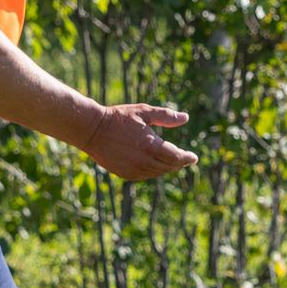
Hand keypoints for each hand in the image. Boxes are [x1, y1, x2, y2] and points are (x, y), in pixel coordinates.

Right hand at [83, 105, 198, 180]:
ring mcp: (134, 170)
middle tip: (185, 159)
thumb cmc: (119, 117)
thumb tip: (185, 118)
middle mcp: (144, 161)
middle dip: (178, 163)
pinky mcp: (125, 174)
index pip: (176, 157)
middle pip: (169, 166)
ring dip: (166, 167)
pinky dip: (153, 171)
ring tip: (171, 161)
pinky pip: (145, 176)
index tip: (194, 158)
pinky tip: (154, 164)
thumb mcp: (144, 112)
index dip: (187, 158)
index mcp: (151, 146)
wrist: (92, 130)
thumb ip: (166, 116)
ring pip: (157, 172)